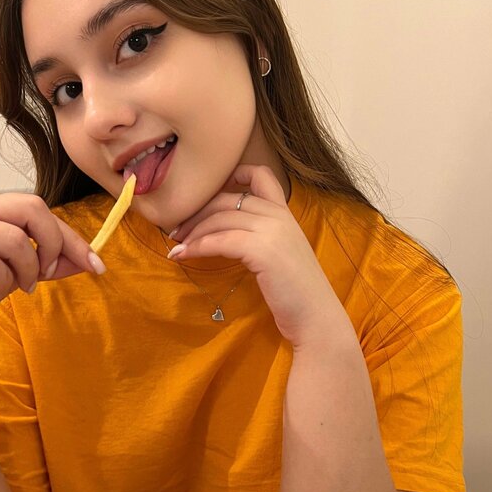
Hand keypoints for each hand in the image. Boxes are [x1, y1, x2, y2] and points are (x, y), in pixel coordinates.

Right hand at [0, 192, 103, 340]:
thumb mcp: (21, 271)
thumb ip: (51, 262)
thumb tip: (89, 260)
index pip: (42, 210)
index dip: (73, 238)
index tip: (95, 264)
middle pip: (30, 208)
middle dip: (50, 244)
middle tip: (45, 272)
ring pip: (12, 238)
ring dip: (26, 269)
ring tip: (18, 286)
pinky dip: (0, 282)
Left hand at [168, 165, 353, 348]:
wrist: (315, 317)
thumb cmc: (295, 293)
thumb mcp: (281, 255)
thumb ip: (262, 238)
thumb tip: (225, 235)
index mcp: (286, 214)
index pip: (261, 176)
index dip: (235, 175)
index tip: (209, 192)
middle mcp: (280, 216)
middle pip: (228, 199)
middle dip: (197, 212)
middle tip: (177, 230)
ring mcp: (272, 231)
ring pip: (221, 218)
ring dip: (192, 230)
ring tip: (176, 244)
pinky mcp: (262, 250)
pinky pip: (220, 240)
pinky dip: (197, 246)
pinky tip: (183, 255)